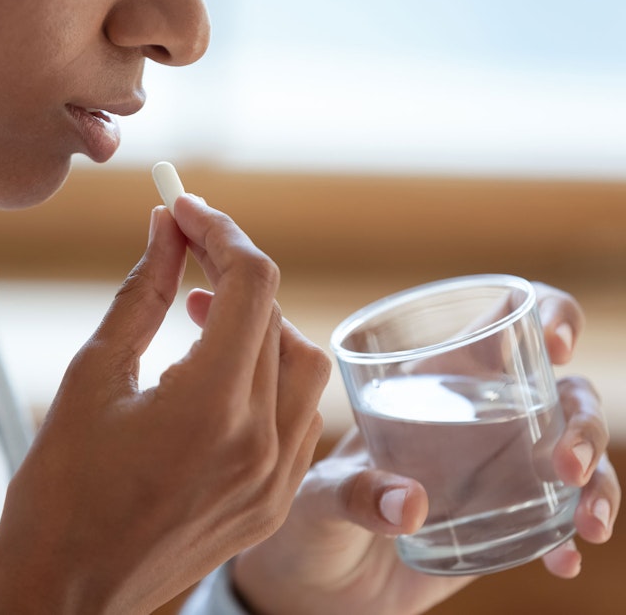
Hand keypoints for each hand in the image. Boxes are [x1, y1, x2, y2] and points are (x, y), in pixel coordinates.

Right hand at [0, 196, 328, 613]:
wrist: (64, 595)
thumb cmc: (57, 490)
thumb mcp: (91, 377)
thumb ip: (143, 294)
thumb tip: (165, 229)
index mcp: (211, 407)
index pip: (251, 284)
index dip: (219, 231)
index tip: (182, 208)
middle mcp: (261, 444)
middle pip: (279, 318)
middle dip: (234, 270)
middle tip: (185, 249)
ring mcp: (275, 482)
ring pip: (303, 368)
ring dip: (261, 324)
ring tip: (203, 313)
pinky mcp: (273, 505)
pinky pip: (299, 419)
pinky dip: (270, 377)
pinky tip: (221, 372)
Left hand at [229, 282, 619, 614]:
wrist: (312, 586)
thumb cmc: (305, 519)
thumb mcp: (319, 498)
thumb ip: (355, 494)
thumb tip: (411, 505)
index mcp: (432, 383)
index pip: (503, 324)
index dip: (546, 313)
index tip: (554, 343)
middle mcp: (475, 419)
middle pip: (562, 392)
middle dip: (583, 419)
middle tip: (568, 464)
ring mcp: (497, 471)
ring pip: (577, 454)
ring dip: (599, 480)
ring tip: (586, 522)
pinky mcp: (503, 523)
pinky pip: (559, 520)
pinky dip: (572, 538)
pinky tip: (564, 560)